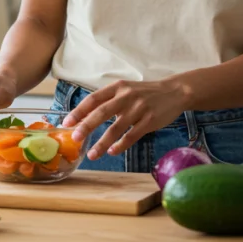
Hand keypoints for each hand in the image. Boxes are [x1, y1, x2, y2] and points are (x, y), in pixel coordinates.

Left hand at [61, 79, 187, 160]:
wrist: (175, 92)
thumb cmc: (145, 93)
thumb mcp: (126, 89)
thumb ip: (108, 100)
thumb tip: (85, 117)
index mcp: (117, 87)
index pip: (94, 99)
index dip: (79, 111)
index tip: (67, 122)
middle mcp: (126, 96)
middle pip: (102, 112)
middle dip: (86, 126)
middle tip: (75, 138)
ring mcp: (139, 108)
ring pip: (116, 128)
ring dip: (102, 143)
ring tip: (92, 154)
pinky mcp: (150, 120)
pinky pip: (132, 136)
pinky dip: (120, 145)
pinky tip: (112, 152)